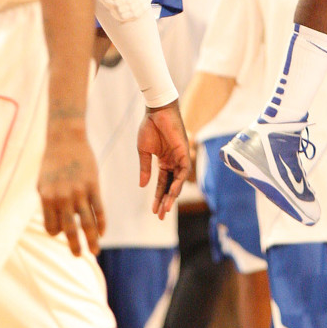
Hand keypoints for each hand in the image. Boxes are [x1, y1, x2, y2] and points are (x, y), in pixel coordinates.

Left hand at [39, 118, 104, 255]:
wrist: (66, 139)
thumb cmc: (53, 162)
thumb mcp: (43, 183)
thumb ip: (48, 204)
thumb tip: (55, 225)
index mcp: (47, 198)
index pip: (52, 227)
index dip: (57, 232)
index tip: (62, 231)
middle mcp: (62, 198)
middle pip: (70, 229)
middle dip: (75, 246)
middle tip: (80, 256)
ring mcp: (79, 192)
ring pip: (87, 223)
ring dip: (92, 239)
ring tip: (95, 252)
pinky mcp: (94, 186)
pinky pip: (99, 209)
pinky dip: (102, 223)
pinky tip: (103, 232)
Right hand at [137, 100, 190, 218]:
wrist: (156, 111)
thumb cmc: (149, 128)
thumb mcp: (143, 151)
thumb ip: (145, 168)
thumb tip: (142, 185)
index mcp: (163, 162)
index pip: (161, 184)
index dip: (158, 198)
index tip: (154, 212)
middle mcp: (173, 162)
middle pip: (170, 186)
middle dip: (166, 201)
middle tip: (161, 217)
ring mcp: (179, 158)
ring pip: (178, 182)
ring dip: (172, 196)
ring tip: (166, 209)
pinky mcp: (184, 152)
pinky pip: (183, 171)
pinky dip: (178, 182)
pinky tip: (172, 193)